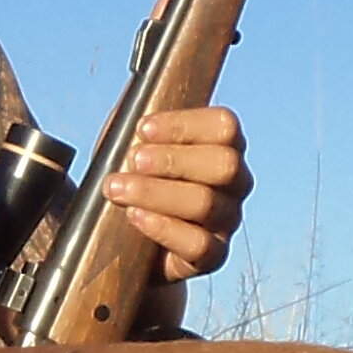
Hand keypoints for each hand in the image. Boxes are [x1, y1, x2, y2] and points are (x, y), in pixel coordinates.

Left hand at [100, 104, 249, 279]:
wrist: (126, 241)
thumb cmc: (134, 180)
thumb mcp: (128, 143)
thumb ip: (133, 117)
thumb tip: (133, 95)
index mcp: (222, 146)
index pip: (225, 126)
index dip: (185, 124)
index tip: (142, 128)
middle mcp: (234, 182)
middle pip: (225, 164)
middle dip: (174, 159)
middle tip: (133, 160)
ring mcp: (227, 221)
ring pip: (207, 204)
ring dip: (156, 193)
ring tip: (118, 188)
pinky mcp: (213, 256)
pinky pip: (199, 244)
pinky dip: (163, 227)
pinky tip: (135, 216)